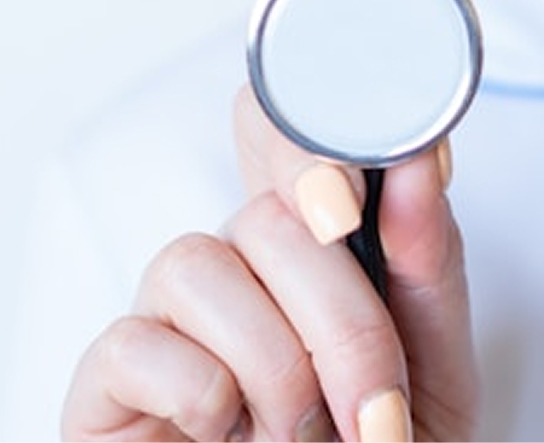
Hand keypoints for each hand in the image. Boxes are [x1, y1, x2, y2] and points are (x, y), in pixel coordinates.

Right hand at [62, 84, 477, 440]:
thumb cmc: (384, 434)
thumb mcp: (432, 349)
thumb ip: (425, 252)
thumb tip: (423, 155)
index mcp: (307, 238)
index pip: (275, 131)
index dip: (298, 131)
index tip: (352, 199)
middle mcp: (234, 258)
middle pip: (264, 214)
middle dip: (340, 321)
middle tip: (377, 409)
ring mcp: (168, 313)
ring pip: (194, 263)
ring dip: (274, 365)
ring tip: (305, 435)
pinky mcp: (111, 379)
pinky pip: (132, 343)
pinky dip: (200, 394)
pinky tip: (227, 430)